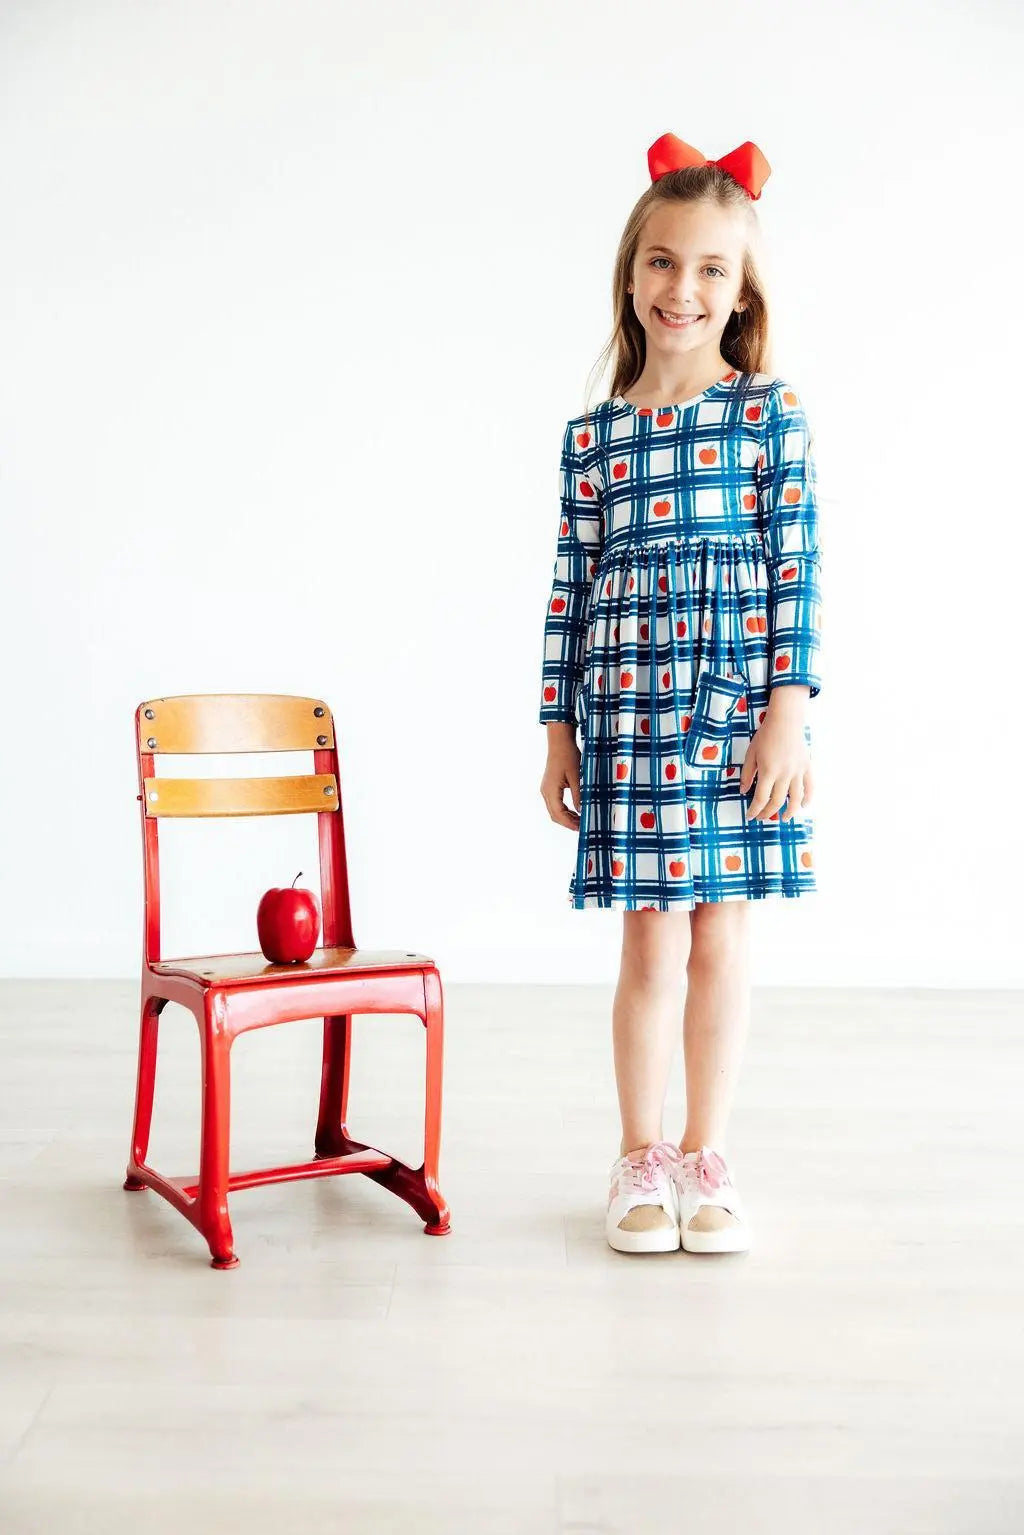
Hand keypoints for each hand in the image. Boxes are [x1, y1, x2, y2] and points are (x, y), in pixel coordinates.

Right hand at [541, 731, 581, 829]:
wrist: (560, 742)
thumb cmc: (568, 756)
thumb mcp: (577, 777)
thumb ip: (579, 796)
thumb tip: (581, 811)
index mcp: (550, 790)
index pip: (558, 814)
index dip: (569, 823)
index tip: (581, 828)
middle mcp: (546, 792)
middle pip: (554, 815)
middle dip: (568, 823)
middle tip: (583, 827)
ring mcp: (546, 789)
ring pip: (554, 810)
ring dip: (566, 817)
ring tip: (580, 821)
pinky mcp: (550, 786)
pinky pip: (555, 803)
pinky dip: (564, 810)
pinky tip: (575, 811)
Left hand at [739, 698, 813, 821]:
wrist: (786, 721)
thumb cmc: (765, 736)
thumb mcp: (751, 754)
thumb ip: (746, 774)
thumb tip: (743, 791)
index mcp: (768, 771)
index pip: (761, 798)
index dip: (754, 810)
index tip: (750, 816)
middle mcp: (784, 774)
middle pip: (777, 801)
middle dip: (768, 812)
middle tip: (762, 817)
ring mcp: (798, 772)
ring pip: (796, 798)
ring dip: (789, 812)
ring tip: (783, 818)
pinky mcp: (807, 767)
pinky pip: (810, 787)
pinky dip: (808, 798)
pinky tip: (803, 806)